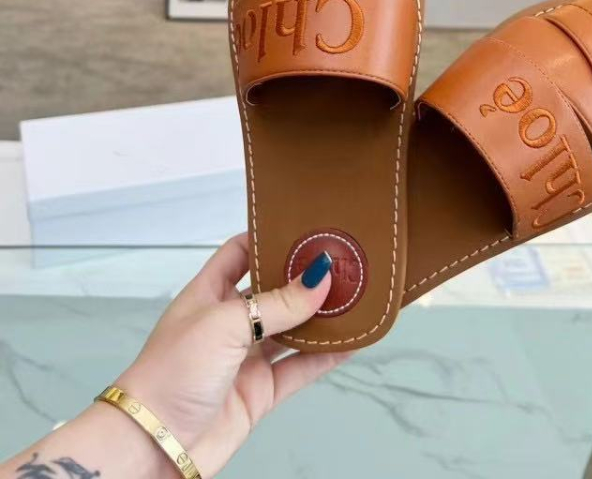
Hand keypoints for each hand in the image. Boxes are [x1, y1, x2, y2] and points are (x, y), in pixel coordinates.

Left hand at [117, 233, 346, 477]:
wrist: (155, 444)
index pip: (240, 252)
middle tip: (341, 261)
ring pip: (292, 329)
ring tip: (355, 296)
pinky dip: (325, 357)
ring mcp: (246, 356)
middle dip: (303, 278)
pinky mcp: (261, 390)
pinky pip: (300, 368)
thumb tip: (321, 276)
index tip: (304, 229)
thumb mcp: (225, 323)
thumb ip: (278, 303)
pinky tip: (352, 342)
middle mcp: (230, 320)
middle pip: (273, 290)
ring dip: (320, 316)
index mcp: (209, 292)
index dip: (268, 238)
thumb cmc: (176, 369)